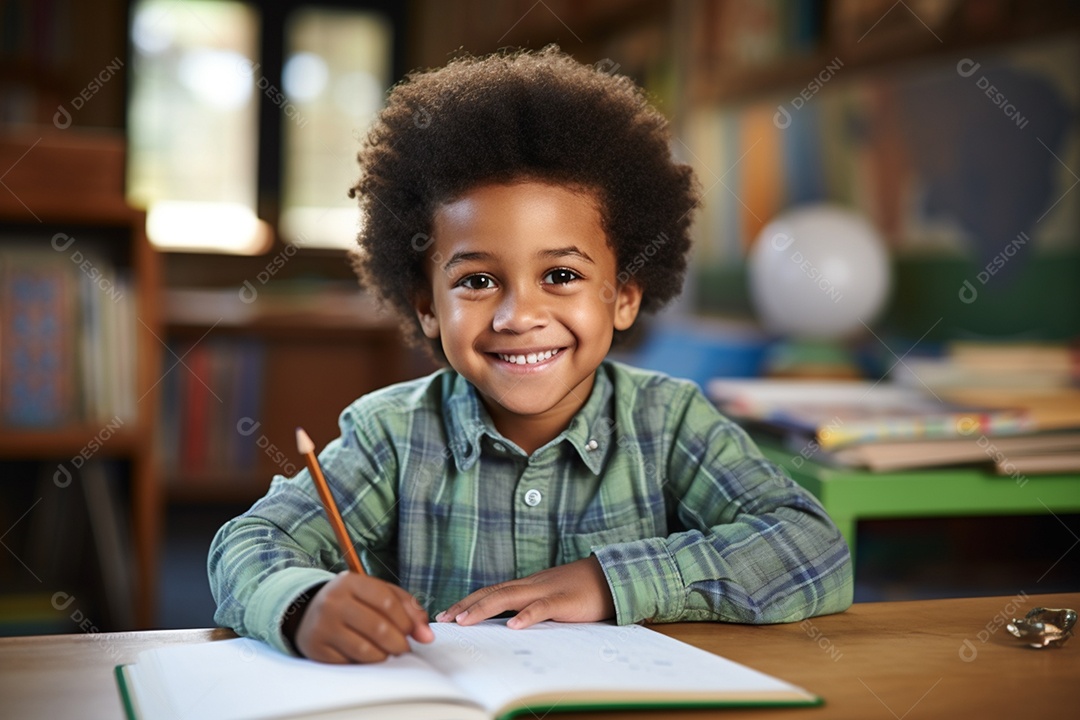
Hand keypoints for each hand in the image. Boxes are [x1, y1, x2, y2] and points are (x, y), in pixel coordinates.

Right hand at [294, 572, 433, 662]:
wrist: (309, 613)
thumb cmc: (354, 602)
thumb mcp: (379, 594)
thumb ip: (408, 608)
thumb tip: (426, 636)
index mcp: (350, 582)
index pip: (387, 602)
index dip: (407, 621)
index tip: (414, 633)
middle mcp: (333, 601)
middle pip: (378, 627)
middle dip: (399, 643)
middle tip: (404, 648)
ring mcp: (322, 626)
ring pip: (365, 649)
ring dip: (384, 655)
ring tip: (388, 652)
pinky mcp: (316, 648)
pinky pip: (349, 662)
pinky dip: (364, 663)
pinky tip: (367, 656)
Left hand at [435, 556, 614, 628]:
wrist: (610, 576)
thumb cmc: (579, 590)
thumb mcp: (549, 596)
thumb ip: (529, 605)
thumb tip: (507, 622)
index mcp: (527, 585)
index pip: (490, 591)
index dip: (467, 602)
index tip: (446, 614)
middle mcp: (531, 585)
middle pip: (492, 593)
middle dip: (465, 606)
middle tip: (443, 619)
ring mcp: (546, 590)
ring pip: (508, 597)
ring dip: (483, 609)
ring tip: (464, 621)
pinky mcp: (563, 601)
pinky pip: (542, 607)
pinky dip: (526, 616)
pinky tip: (513, 626)